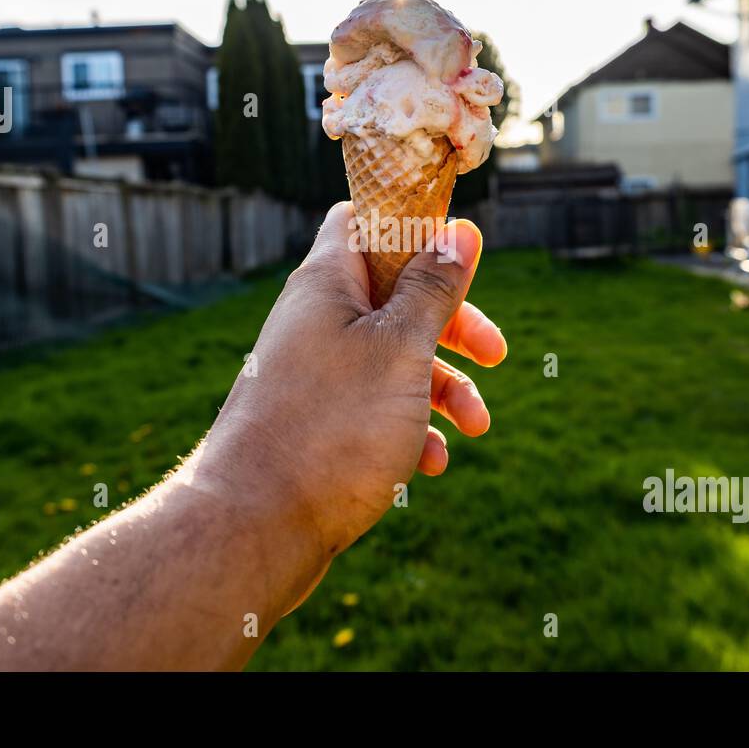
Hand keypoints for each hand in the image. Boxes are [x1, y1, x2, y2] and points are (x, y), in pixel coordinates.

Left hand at [193, 202, 506, 564]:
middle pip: (395, 295)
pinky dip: (408, 427)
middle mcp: (315, 320)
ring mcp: (314, 372)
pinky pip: (373, 407)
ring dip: (441, 388)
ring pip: (391, 358)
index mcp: (327, 283)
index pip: (366, 220)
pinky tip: (428, 465)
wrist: (252, 527)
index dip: (414, 225)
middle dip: (453, 325)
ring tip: (476, 427)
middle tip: (496, 354)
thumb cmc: (330, 427)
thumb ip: (433, 289)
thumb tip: (458, 231)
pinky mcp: (316, 421)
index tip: (459, 252)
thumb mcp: (400, 349)